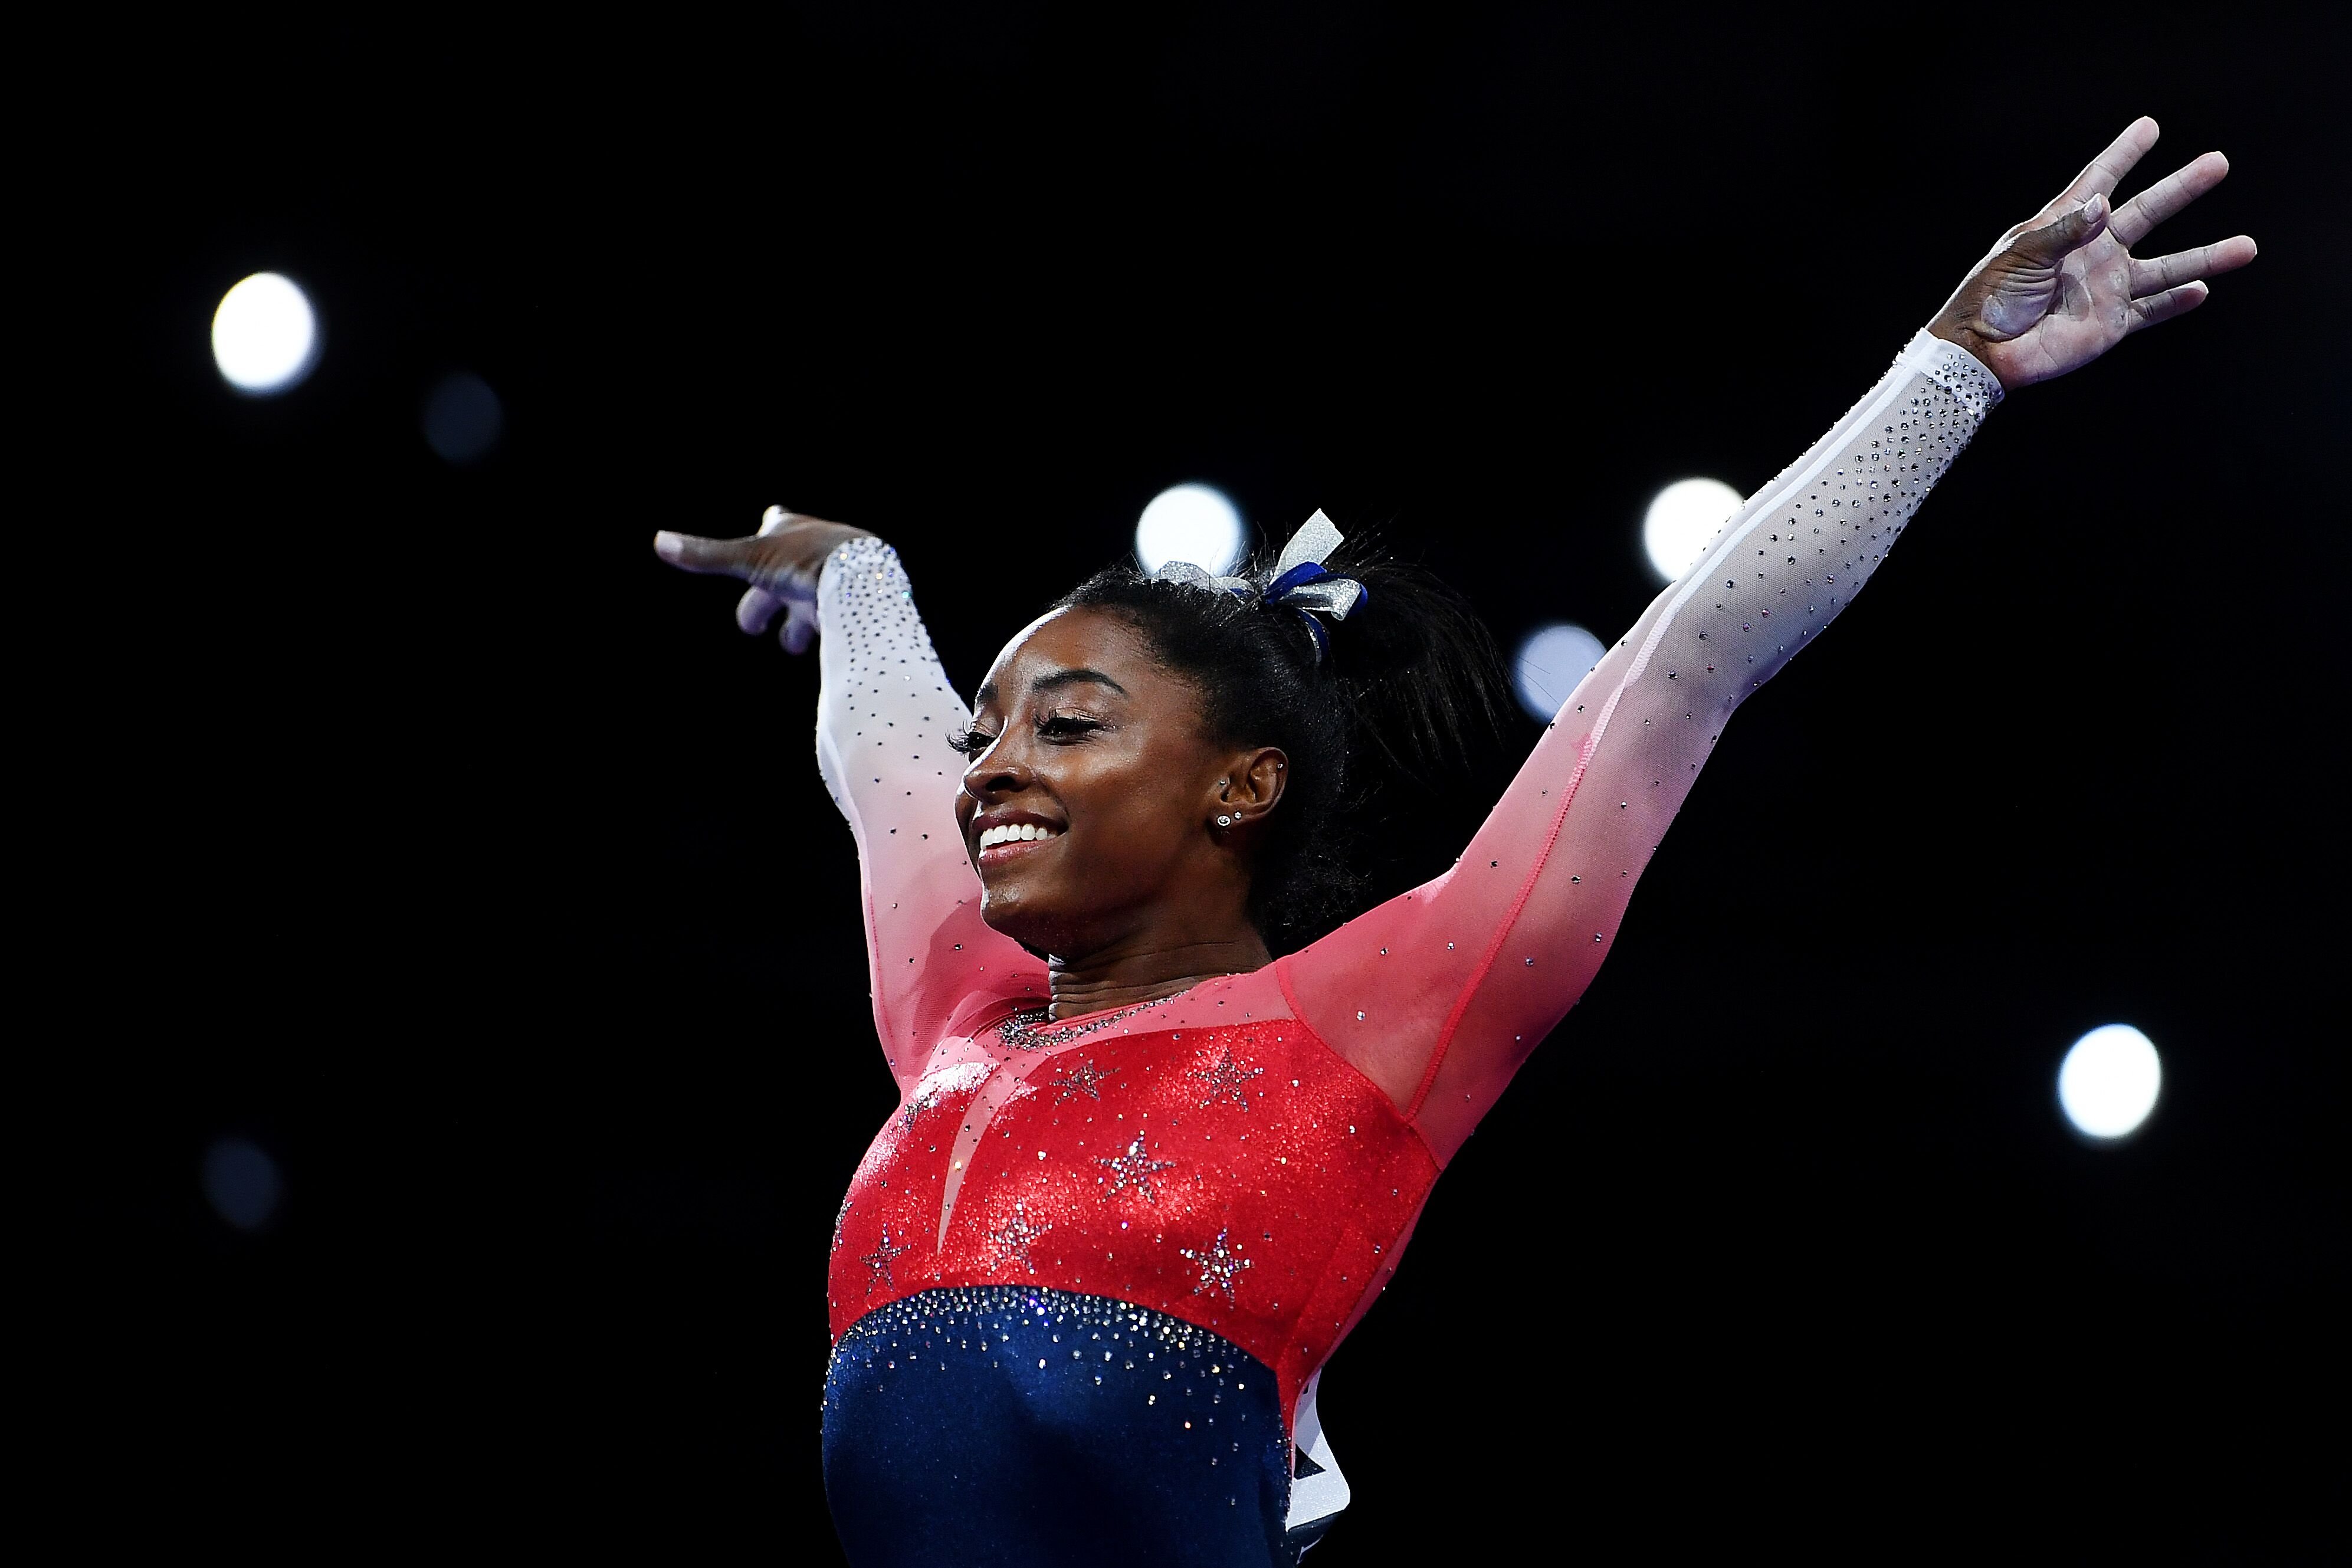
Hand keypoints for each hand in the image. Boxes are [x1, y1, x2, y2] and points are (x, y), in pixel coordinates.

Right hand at [654, 508, 876, 652]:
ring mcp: (840, 571)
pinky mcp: (860, 596)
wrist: (864, 581)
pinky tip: (825, 641)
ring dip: (797, 622)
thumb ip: (707, 556)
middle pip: (784, 572)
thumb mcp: (749, 560)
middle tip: (755, 627)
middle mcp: (817, 547)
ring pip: (812, 596)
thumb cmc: (807, 563)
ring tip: (792, 643)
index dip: (764, 534)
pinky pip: (838, 612)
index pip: (774, 523)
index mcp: (792, 529)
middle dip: (766, 601)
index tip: (759, 540)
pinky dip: (825, 627)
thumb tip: (658, 541)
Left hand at [1930, 117, 2256, 388]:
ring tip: (2247, 246)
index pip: (2100, 180)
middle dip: (2183, 187)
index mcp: (2066, 226)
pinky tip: (2203, 291)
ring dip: (2206, 256)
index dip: (2123, 154)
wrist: (1984, 351)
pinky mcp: (2112, 322)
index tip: (2149, 127)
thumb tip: (2104, 204)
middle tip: (2218, 162)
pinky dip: (2177, 302)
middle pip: (2149, 212)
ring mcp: (2107, 286)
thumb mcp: (2022, 255)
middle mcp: (2095, 251)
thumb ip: (2065, 230)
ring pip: (2167, 267)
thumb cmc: (1991, 297)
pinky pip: (2153, 310)